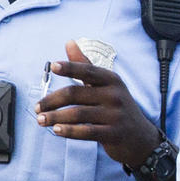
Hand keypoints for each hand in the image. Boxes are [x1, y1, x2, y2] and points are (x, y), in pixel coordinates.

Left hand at [38, 41, 159, 171]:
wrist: (141, 138)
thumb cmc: (118, 108)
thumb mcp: (107, 85)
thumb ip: (85, 65)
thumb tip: (69, 42)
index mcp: (111, 80)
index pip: (88, 71)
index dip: (71, 68)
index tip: (54, 66)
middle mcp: (114, 95)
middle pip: (76, 94)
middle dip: (52, 101)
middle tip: (37, 107)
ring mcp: (115, 116)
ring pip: (78, 114)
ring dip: (55, 117)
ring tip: (41, 120)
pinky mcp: (113, 134)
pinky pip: (86, 132)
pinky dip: (69, 131)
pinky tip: (57, 130)